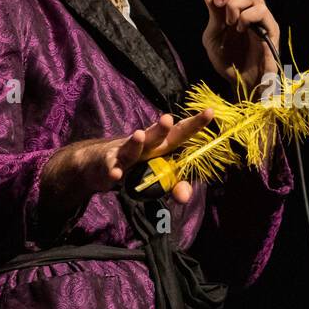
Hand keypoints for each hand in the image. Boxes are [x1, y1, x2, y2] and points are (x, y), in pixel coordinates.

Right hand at [74, 108, 215, 203]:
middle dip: (162, 128)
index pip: (181, 134)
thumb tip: (185, 196)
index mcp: (161, 146)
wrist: (98, 164)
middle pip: (156, 136)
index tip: (210, 111)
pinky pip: (112, 167)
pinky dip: (114, 170)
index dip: (195, 124)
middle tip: (168, 118)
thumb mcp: (157, 177)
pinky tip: (116, 174)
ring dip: (135, 142)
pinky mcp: (108, 163)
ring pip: (132, 147)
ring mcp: (125, 152)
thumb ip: (175, 185)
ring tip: (139, 135)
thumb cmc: (135, 166)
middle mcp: (145, 145)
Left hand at [200, 0, 279, 97]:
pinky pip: (259, 10)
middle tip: (219, 2)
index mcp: (235, 5)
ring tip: (231, 24)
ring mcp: (262, 16)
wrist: (240, 84)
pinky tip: (241, 29)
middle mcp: (251, 6)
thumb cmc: (228, 62)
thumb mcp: (212, 37)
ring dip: (235, 6)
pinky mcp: (271, 27)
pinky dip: (245, 17)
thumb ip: (212, 15)